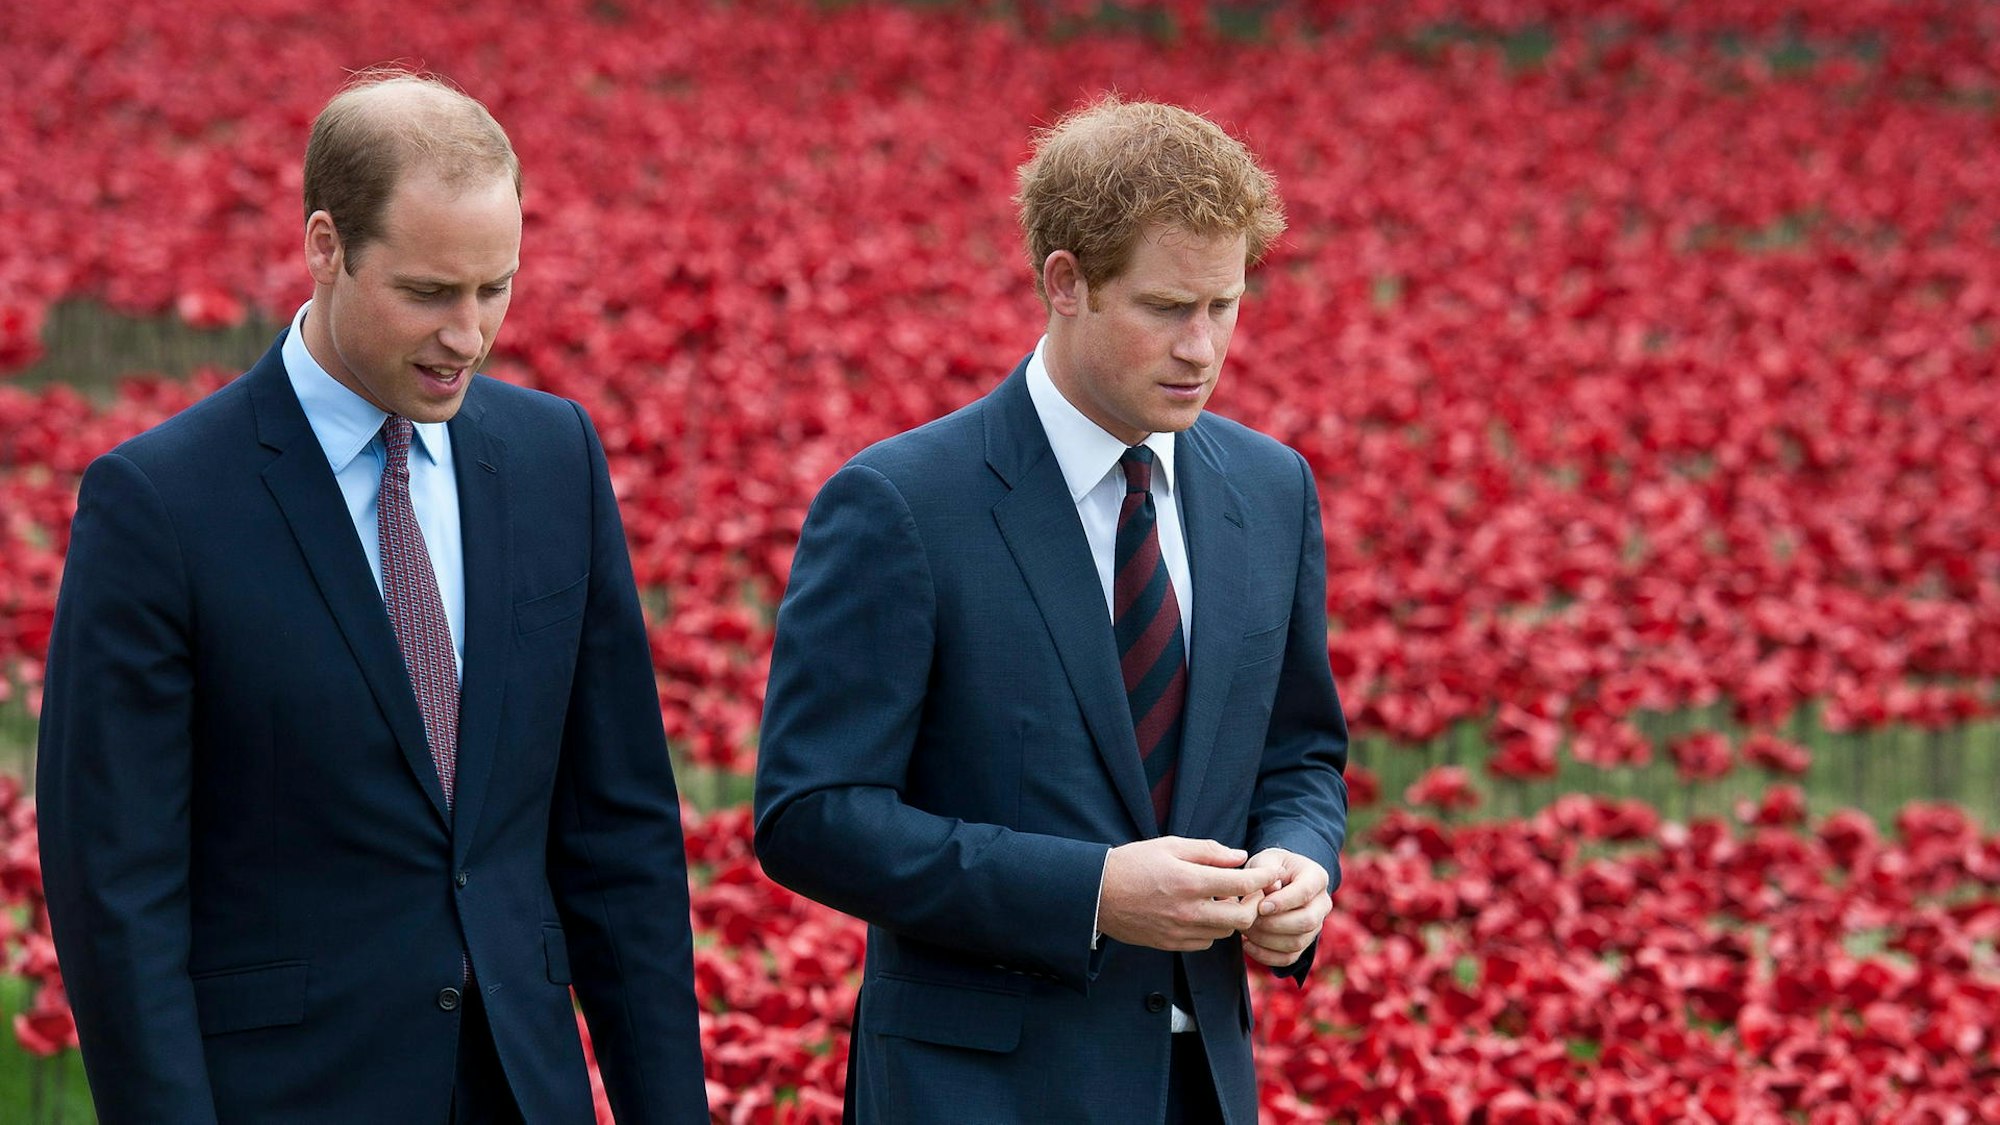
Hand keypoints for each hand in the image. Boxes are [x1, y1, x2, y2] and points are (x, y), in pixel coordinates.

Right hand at [1097, 837, 1281, 951]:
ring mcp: (1181, 931)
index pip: (1243, 885)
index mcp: (1190, 881)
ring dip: (1232, 917)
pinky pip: (1205, 941)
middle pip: (1242, 918)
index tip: (1270, 873)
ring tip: (1224, 900)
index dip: (1263, 878)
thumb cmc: (1132, 863)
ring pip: (1226, 932)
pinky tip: (1203, 913)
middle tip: (1251, 892)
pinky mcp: (1172, 944)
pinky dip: (1212, 929)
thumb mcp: (1169, 846)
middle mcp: (1189, 911)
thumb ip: (1208, 851)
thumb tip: (1240, 857)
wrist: (1096, 894)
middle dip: (1254, 905)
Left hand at [1241, 848, 1331, 967]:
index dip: (1283, 902)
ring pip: (1297, 942)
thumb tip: (1271, 890)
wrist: (1276, 880)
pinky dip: (1266, 955)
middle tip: (1248, 920)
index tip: (1260, 907)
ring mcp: (1316, 926)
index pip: (1305, 892)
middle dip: (1274, 924)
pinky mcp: (1304, 943)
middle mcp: (1322, 903)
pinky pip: (1289, 958)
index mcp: (1316, 877)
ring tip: (1244, 930)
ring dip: (1266, 940)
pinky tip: (1247, 944)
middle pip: (1307, 921)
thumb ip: (1267, 870)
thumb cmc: (1269, 867)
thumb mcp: (1266, 860)